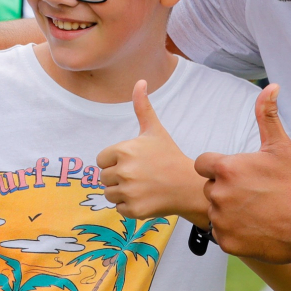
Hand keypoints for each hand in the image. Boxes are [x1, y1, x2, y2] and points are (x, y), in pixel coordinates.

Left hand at [97, 81, 205, 223]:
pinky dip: (129, 206)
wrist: (189, 185)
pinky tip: (145, 198)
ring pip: (110, 194)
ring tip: (142, 186)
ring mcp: (129, 192)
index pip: (102, 160)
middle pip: (104, 178)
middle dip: (118, 177)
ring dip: (122, 192)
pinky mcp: (134, 210)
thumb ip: (142, 106)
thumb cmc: (169, 156)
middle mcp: (124, 171)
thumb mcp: (154, 130)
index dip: (116, 161)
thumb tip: (140, 81)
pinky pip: (119, 209)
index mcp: (124, 150)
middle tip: (140, 175)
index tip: (134, 162)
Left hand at [195, 85, 290, 263]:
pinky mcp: (226, 242)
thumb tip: (271, 86)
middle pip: (210, 188)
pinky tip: (256, 228)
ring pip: (216, 212)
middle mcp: (218, 194)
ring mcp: (222, 220)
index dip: (218, 168)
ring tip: (257, 212)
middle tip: (254, 194)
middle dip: (226, 190)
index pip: (202, 164)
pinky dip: (235, 233)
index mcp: (226, 168)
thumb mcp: (281, 146)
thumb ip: (267, 115)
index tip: (238, 174)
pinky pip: (222, 234)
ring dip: (230, 212)